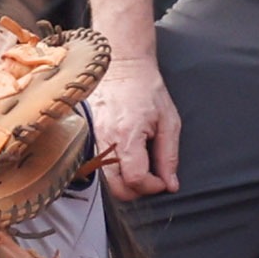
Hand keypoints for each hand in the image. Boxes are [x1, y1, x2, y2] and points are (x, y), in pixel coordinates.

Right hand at [92, 55, 180, 200]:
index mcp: (127, 135)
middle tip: (152, 179)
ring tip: (141, 168)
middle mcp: (105, 140)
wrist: (122, 67)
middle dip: (137, 190)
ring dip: (124, 182)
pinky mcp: (88, 138)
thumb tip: (171, 184)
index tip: (163, 181)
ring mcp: (92, 139)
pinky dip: (114, 171)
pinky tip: (127, 159)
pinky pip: (98, 165)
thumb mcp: (169, 122)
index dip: (152, 187)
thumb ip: (169, 156)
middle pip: (115, 187)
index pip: (135, 179)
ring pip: (104, 180)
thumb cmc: (148, 90)